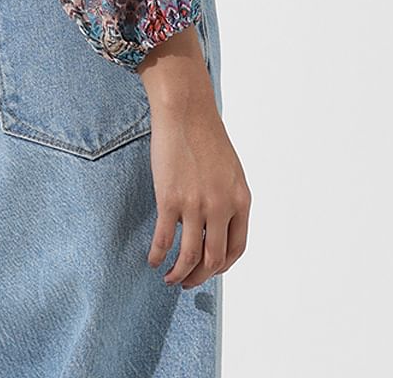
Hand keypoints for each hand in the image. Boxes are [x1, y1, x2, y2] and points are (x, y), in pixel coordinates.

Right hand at [138, 27, 250, 287]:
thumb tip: (217, 228)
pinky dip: (157, 256)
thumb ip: (228, 200)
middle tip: (186, 282)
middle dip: (199, 277)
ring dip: (179, 275)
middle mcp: (221, 207)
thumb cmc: (206, 136)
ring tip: (168, 278)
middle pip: (214, 260)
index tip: (209, 269)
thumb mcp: (231, 171)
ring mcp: (195, 205)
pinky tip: (152, 260)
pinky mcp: (169, 200)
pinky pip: (164, 240)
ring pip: (189, 258)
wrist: (186, 111)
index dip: (222, 266)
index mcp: (240, 201)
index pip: (236, 250)